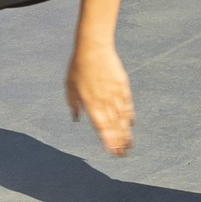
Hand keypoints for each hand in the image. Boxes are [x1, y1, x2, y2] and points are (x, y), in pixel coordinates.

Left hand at [64, 41, 134, 156]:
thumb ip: (73, 103)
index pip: (101, 127)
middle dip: (118, 141)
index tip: (112, 151)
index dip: (107, 140)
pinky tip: (131, 124)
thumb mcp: (69, 86)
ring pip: (122, 117)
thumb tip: (77, 118)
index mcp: (90, 103)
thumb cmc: (78, 66)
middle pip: (113, 126)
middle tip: (122, 154)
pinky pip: (127, 104)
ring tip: (129, 144)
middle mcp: (104, 101)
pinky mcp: (122, 85)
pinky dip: (129, 115)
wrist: (93, 47)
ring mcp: (115, 93)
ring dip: (125, 132)